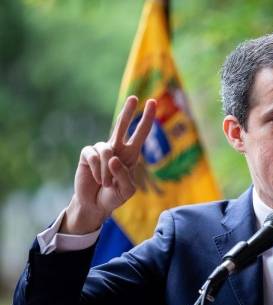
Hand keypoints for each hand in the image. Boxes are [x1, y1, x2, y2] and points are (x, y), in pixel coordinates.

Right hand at [61, 96, 155, 233]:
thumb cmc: (114, 196)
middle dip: (128, 111)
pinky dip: (97, 170)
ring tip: (106, 184)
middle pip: (122, 125)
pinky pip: (94, 156)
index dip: (147, 119)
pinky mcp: (87, 154)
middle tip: (134, 98)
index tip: (153, 103)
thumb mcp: (127, 191)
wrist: (95, 204)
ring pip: (107, 151)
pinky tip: (96, 179)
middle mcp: (116, 149)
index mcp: (131, 155)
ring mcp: (101, 150)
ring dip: (107, 171)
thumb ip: (124, 176)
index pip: (140, 134)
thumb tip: (113, 158)